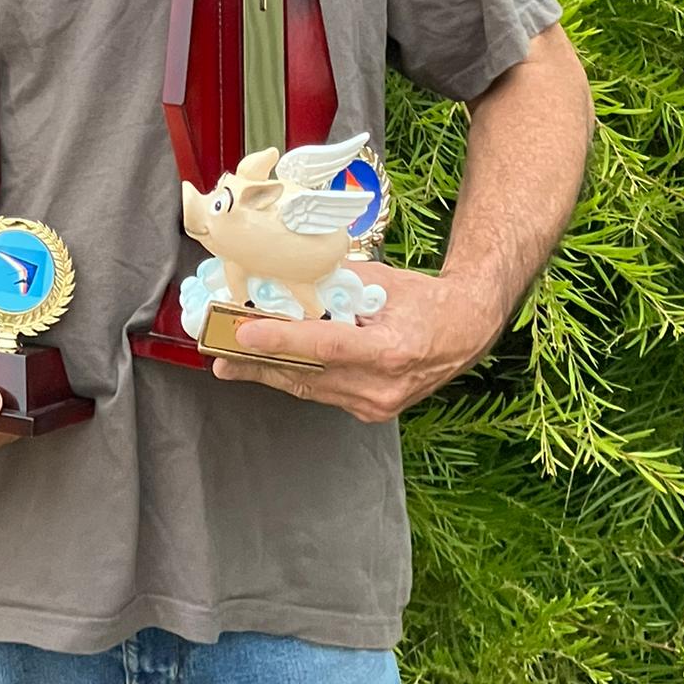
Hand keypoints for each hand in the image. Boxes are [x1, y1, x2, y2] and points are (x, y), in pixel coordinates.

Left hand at [211, 264, 502, 422]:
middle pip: (308, 374)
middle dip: (257, 362)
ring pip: (309, 388)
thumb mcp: (383, 280)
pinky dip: (294, 377)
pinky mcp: (371, 410)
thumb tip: (288, 273)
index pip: (325, 346)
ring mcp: (376, 404)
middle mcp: (382, 386)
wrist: (465, 331)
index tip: (244, 333)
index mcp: (391, 350)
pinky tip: (267, 366)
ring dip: (267, 373)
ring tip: (229, 360)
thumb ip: (336, 281)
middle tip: (218, 350)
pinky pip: (322, 392)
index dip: (281, 340)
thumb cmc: (427, 301)